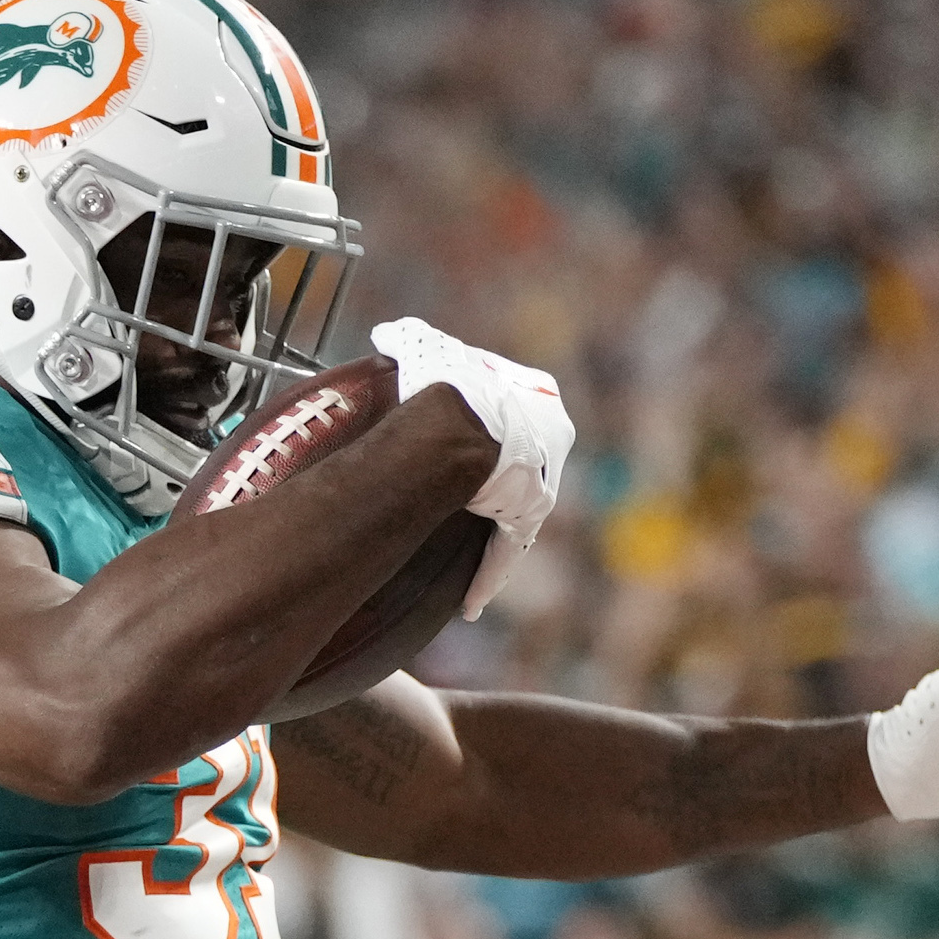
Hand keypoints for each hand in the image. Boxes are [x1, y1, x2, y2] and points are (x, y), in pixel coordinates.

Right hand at [366, 315, 570, 614]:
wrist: (463, 424)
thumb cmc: (448, 380)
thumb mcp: (422, 347)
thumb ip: (407, 340)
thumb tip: (385, 333)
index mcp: (536, 394)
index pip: (515, 415)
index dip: (487, 430)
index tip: (464, 446)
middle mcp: (552, 438)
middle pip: (523, 467)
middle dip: (498, 485)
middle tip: (462, 503)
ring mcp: (545, 479)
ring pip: (517, 515)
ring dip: (493, 536)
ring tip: (465, 567)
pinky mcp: (533, 515)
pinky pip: (508, 549)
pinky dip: (488, 574)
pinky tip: (470, 605)